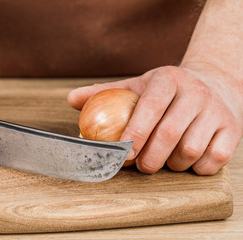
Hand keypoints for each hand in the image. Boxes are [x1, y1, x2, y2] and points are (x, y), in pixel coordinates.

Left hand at [68, 65, 242, 174]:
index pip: (149, 108)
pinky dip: (197, 169)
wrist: (214, 82)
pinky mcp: (233, 129)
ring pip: (191, 150)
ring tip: (163, 161)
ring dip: (171, 165)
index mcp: (167, 79)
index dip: (134, 135)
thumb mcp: (138, 85)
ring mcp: (217, 110)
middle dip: (149, 159)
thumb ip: (105, 93)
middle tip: (141, 166)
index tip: (121, 156)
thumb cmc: (167, 90)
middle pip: (169, 134)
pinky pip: (215, 159)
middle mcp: (195, 92)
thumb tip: (71, 100)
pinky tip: (186, 162)